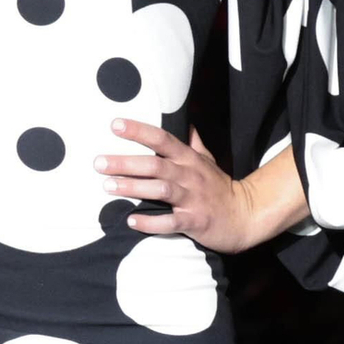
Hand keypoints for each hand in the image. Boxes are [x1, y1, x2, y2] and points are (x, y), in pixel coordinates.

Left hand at [95, 119, 254, 251]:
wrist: (244, 216)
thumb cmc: (218, 187)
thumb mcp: (206, 160)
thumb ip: (192, 142)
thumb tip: (184, 121)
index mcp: (189, 159)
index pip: (162, 139)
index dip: (139, 131)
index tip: (115, 126)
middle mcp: (189, 176)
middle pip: (155, 165)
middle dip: (126, 163)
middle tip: (99, 163)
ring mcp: (193, 199)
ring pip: (161, 190)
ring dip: (134, 188)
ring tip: (108, 186)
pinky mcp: (195, 221)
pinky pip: (170, 221)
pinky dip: (151, 222)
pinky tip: (131, 220)